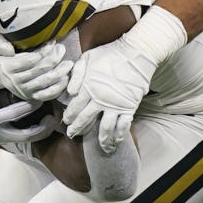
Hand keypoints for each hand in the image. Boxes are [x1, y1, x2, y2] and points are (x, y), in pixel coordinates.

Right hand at [0, 33, 73, 101]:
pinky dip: (56, 89)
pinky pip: (45, 95)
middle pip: (38, 71)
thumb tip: (9, 50)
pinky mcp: (30, 95)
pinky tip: (65, 80)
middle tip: (62, 49)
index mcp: (7, 67)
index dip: (43, 52)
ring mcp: (23, 90)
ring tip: (68, 63)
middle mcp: (14, 81)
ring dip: (58, 73)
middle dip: (53, 60)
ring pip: (44, 83)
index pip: (29, 60)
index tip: (52, 43)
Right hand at [0, 78, 58, 147]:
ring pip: (25, 140)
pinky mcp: (6, 140)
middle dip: (39, 128)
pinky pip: (24, 140)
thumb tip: (11, 74)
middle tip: (53, 117)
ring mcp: (1, 139)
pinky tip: (48, 125)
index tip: (40, 98)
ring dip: (41, 133)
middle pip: (22, 135)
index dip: (28, 107)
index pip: (12, 114)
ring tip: (54, 121)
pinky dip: (37, 134)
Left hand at [62, 36, 153, 152]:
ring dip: (100, 140)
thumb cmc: (110, 54)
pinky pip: (123, 125)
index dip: (69, 116)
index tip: (66, 122)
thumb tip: (70, 92)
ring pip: (105, 128)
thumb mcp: (88, 57)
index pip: (74, 106)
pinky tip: (116, 142)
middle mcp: (100, 99)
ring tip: (99, 148)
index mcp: (88, 87)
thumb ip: (77, 74)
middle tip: (72, 135)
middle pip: (86, 119)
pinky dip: (119, 135)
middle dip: (77, 129)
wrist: (136, 54)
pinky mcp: (129, 107)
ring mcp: (115, 105)